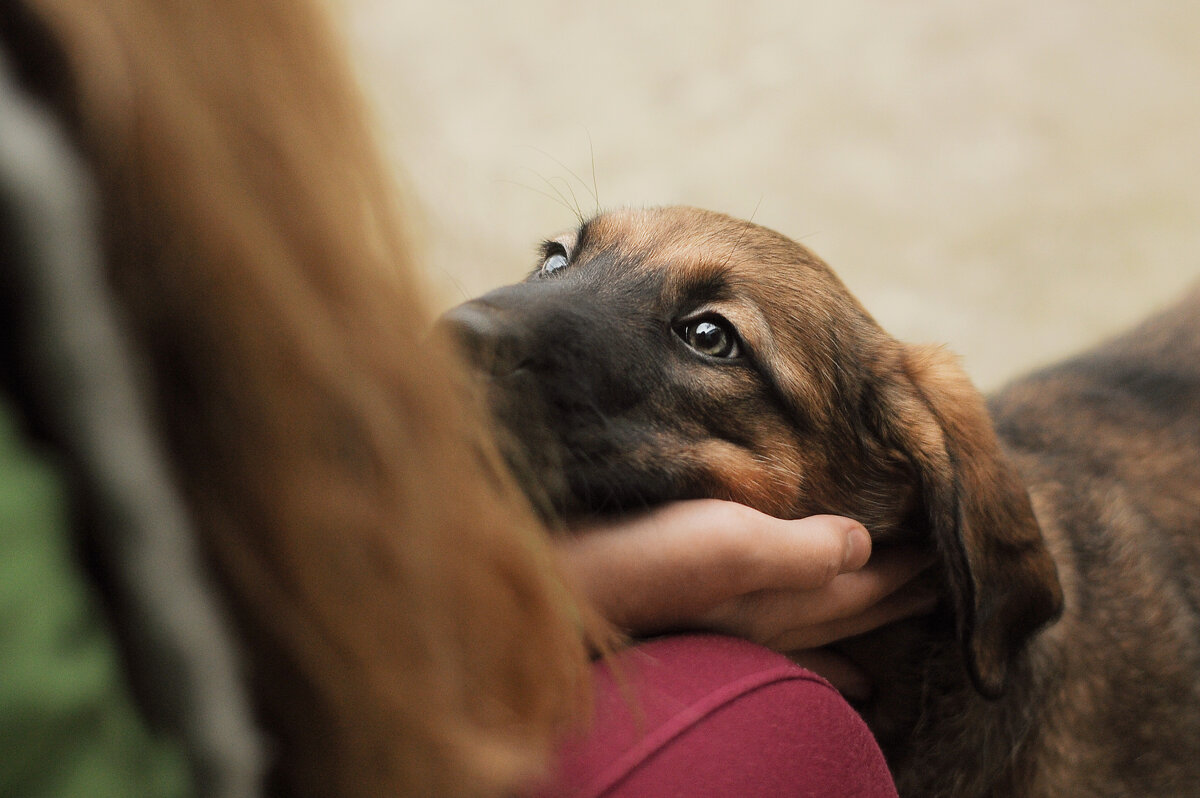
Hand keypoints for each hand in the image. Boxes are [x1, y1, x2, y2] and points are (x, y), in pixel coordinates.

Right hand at [554, 499, 934, 697]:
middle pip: (856, 606)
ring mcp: (738, 625)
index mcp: (781, 593)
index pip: (867, 580)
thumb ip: (801, 549)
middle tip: (957, 576)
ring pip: (827, 626)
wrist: (565, 589)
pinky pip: (788, 646)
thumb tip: (863, 545)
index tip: (959, 542)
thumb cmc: (642, 562)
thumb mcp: (726, 542)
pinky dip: (823, 657)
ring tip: (912, 616)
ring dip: (871, 619)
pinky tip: (838, 671)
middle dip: (908, 590)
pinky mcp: (707, 617)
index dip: (914, 563)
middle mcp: (768, 617)